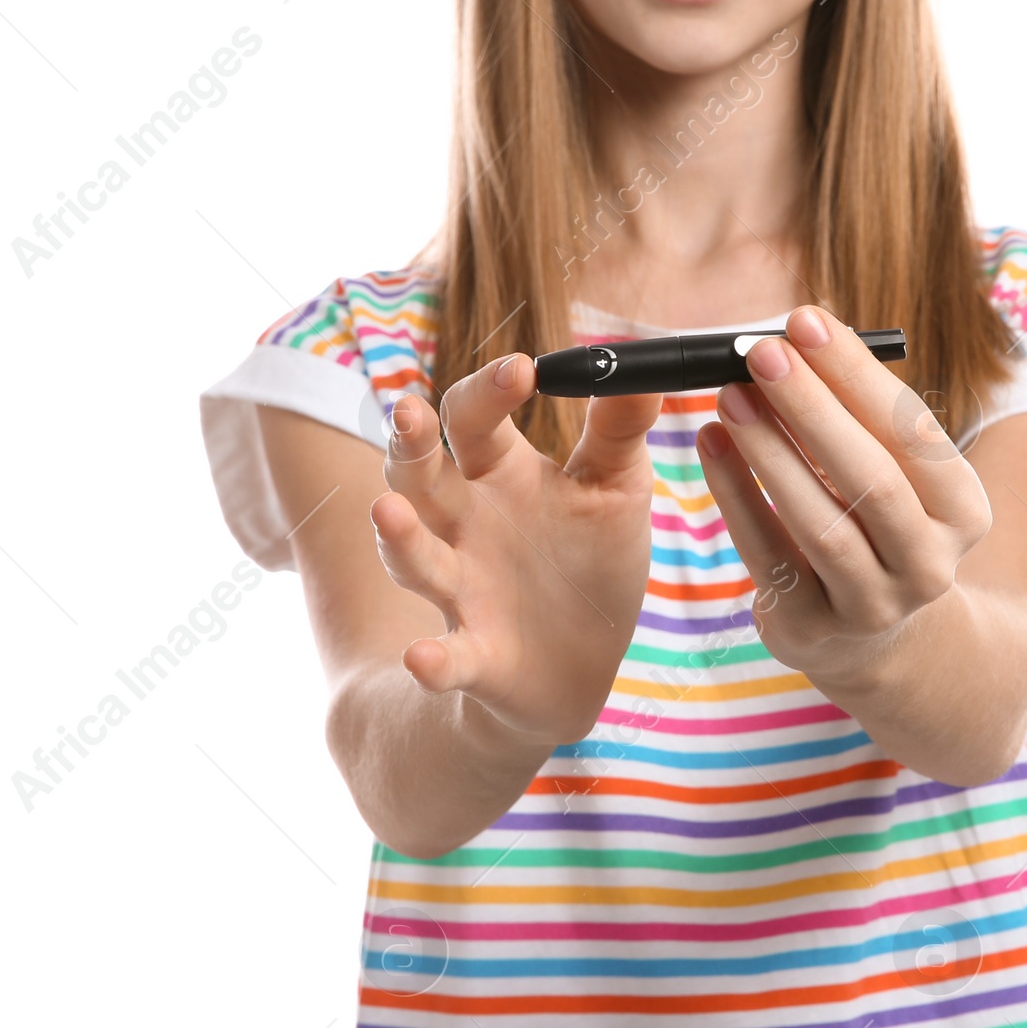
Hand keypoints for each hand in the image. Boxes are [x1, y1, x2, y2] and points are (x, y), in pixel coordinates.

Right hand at [370, 355, 659, 744]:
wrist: (585, 664)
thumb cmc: (591, 558)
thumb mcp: (616, 486)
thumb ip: (620, 428)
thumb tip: (640, 363)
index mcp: (500, 473)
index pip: (473, 417)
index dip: (489, 390)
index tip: (523, 370)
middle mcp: (466, 524)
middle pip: (420, 474)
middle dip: (409, 443)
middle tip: (408, 411)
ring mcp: (462, 589)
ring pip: (414, 556)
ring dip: (400, 537)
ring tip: (385, 512)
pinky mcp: (474, 656)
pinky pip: (446, 657)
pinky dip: (433, 661)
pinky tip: (422, 659)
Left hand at [694, 306, 991, 682]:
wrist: (873, 634)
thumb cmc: (875, 516)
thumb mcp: (891, 467)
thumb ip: (854, 411)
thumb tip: (792, 337)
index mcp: (963, 508)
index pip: (913, 431)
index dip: (856, 374)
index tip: (804, 320)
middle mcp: (930, 563)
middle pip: (873, 479)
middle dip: (812, 407)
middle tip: (760, 351)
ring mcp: (873, 606)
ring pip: (821, 524)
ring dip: (770, 452)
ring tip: (729, 395)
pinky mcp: (811, 629)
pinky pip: (768, 554)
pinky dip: (735, 495)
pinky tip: (710, 443)